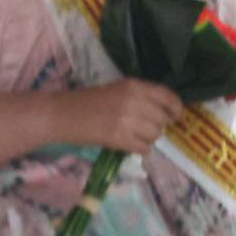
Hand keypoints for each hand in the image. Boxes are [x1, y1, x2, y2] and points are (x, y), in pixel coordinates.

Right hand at [66, 79, 183, 154]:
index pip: (168, 97)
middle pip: (162, 119)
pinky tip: (131, 146)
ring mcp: (127, 120)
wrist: (61, 114)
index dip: (175, 109)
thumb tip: (162, 113)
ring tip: (134, 137)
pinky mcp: (119, 138)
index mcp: (133, 86)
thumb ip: (138, 97)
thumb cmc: (85, 101)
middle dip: (157, 126)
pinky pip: (144, 147)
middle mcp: (134, 101)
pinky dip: (140, 149)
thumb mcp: (115, 90)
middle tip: (143, 128)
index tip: (174, 116)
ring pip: (155, 135)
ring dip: (148, 138)